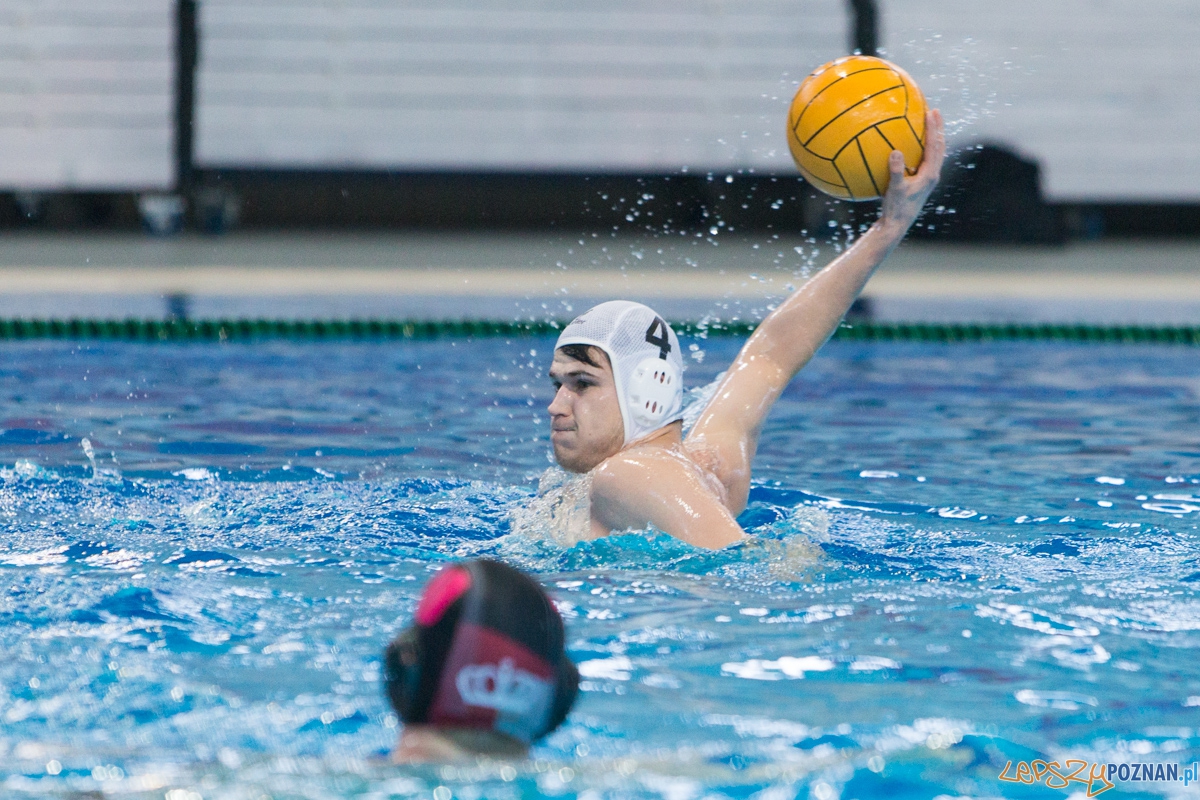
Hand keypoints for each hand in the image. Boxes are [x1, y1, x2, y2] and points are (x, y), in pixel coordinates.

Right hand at [880, 108, 944, 229]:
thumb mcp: (895, 189)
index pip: (934, 146)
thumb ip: (896, 170)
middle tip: (934, 111)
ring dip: (932, 137)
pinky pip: (923, 160)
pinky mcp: (920, 182)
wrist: (897, 226)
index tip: (931, 111)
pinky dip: (921, 148)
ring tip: (927, 124)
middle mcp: (932, 175)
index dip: (933, 128)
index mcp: (930, 174)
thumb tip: (896, 151)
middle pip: (939, 146)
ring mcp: (927, 179)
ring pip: (934, 153)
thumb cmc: (896, 209)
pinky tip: (909, 145)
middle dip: (937, 128)